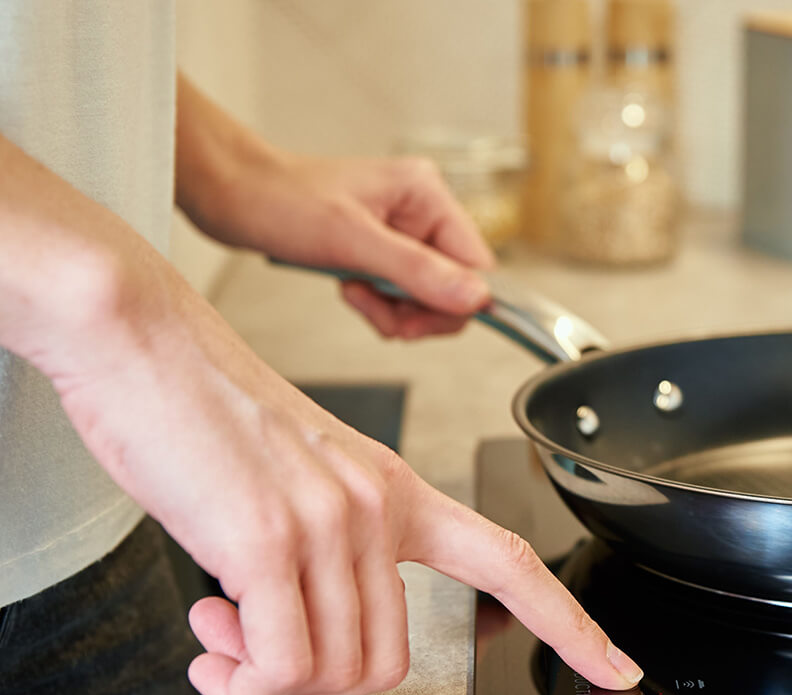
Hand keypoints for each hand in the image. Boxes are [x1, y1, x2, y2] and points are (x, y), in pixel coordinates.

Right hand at [42, 246, 641, 694]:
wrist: (139, 338)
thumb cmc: (204, 407)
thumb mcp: (298, 477)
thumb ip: (329, 551)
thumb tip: (306, 632)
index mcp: (398, 490)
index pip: (513, 563)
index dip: (572, 625)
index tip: (617, 666)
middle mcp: (380, 507)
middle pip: (392, 663)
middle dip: (321, 689)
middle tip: (255, 656)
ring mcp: (333, 523)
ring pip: (339, 676)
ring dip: (270, 682)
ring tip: (222, 633)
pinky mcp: (270, 540)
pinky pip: (280, 665)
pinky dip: (240, 681)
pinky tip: (210, 641)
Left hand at [175, 77, 490, 338]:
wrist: (230, 193)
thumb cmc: (280, 201)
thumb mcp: (351, 240)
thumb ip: (416, 271)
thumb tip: (476, 300)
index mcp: (428, 195)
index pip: (475, 264)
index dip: (454, 301)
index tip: (414, 319)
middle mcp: (422, 211)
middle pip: (454, 285)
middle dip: (418, 309)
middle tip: (377, 310)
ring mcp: (403, 232)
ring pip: (428, 295)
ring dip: (393, 309)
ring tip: (354, 294)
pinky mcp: (381, 249)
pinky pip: (401, 293)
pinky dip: (379, 304)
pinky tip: (350, 288)